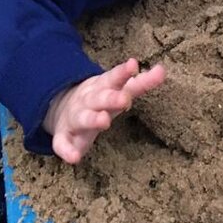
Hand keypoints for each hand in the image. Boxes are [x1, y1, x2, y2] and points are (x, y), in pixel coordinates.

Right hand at [43, 58, 165, 164]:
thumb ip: (140, 83)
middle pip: (99, 98)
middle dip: (111, 98)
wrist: (60, 106)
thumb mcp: (118, 89)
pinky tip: (74, 158)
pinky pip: (62, 143)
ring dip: (92, 119)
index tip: (133, 65)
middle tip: (124, 99)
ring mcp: (75, 118)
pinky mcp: (64, 136)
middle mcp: (88, 101)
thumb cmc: (99, 98)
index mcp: (102, 87)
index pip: (114, 78)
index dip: (123, 72)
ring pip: (83, 118)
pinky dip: (66, 150)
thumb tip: (162, 70)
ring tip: (104, 121)